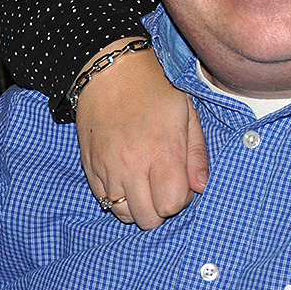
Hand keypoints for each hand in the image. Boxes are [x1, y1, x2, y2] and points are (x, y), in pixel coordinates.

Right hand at [75, 40, 209, 229]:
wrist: (111, 71)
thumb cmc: (154, 88)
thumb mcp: (187, 113)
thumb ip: (196, 154)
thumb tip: (201, 187)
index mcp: (160, 151)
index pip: (171, 204)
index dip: (182, 199)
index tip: (183, 181)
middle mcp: (131, 165)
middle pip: (147, 218)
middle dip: (161, 208)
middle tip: (165, 183)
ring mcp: (107, 168)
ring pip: (124, 214)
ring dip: (139, 206)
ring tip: (146, 182)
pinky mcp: (90, 166)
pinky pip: (103, 201)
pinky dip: (118, 198)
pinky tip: (128, 178)